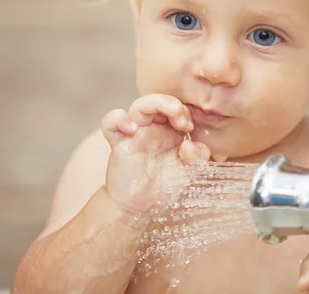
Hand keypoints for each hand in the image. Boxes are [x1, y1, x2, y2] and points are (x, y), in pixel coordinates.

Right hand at [101, 94, 210, 215]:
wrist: (140, 207)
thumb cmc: (165, 186)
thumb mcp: (190, 172)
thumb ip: (198, 157)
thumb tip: (189, 144)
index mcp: (170, 131)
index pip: (177, 108)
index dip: (185, 113)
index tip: (190, 129)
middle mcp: (152, 128)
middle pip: (158, 100)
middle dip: (172, 104)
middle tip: (183, 122)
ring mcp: (134, 134)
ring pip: (138, 106)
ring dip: (153, 104)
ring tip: (166, 119)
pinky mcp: (119, 144)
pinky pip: (110, 122)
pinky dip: (118, 119)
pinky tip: (131, 129)